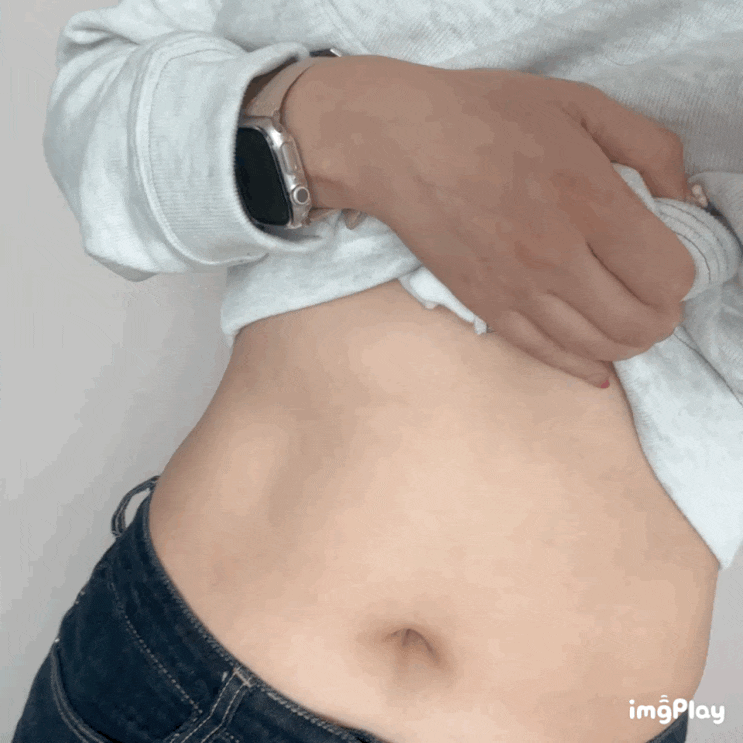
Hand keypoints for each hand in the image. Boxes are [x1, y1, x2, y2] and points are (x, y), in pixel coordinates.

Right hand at [306, 58, 696, 387]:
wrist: (401, 146)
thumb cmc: (489, 116)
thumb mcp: (582, 104)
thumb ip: (650, 147)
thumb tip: (684, 198)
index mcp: (590, 202)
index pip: (667, 276)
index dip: (681, 278)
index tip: (671, 263)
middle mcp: (556, 258)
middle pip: (637, 322)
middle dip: (661, 318)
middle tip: (657, 301)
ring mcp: (517, 290)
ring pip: (595, 347)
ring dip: (626, 344)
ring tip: (630, 325)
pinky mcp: (486, 306)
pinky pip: (545, 354)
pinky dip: (580, 368)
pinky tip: (596, 369)